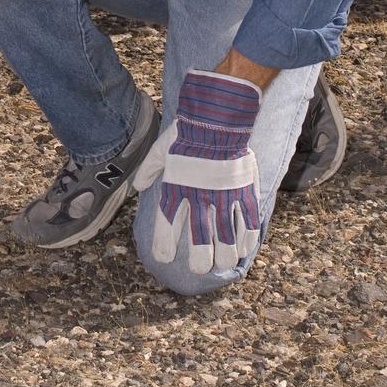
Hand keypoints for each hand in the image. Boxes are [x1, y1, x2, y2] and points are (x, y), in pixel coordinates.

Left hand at [133, 71, 261, 273]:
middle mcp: (199, 199)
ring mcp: (224, 197)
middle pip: (200, 241)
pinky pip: (248, 221)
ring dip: (224, 254)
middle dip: (200, 260)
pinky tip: (244, 247)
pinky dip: (247, 237)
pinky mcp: (244, 191)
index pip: (167, 226)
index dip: (165, 245)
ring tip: (223, 263)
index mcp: (176, 190)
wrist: (216, 118)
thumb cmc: (186, 133)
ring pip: (227, 237)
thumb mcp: (160, 150)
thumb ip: (149, 169)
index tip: (164, 257)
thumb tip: (137, 185)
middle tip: (200, 268)